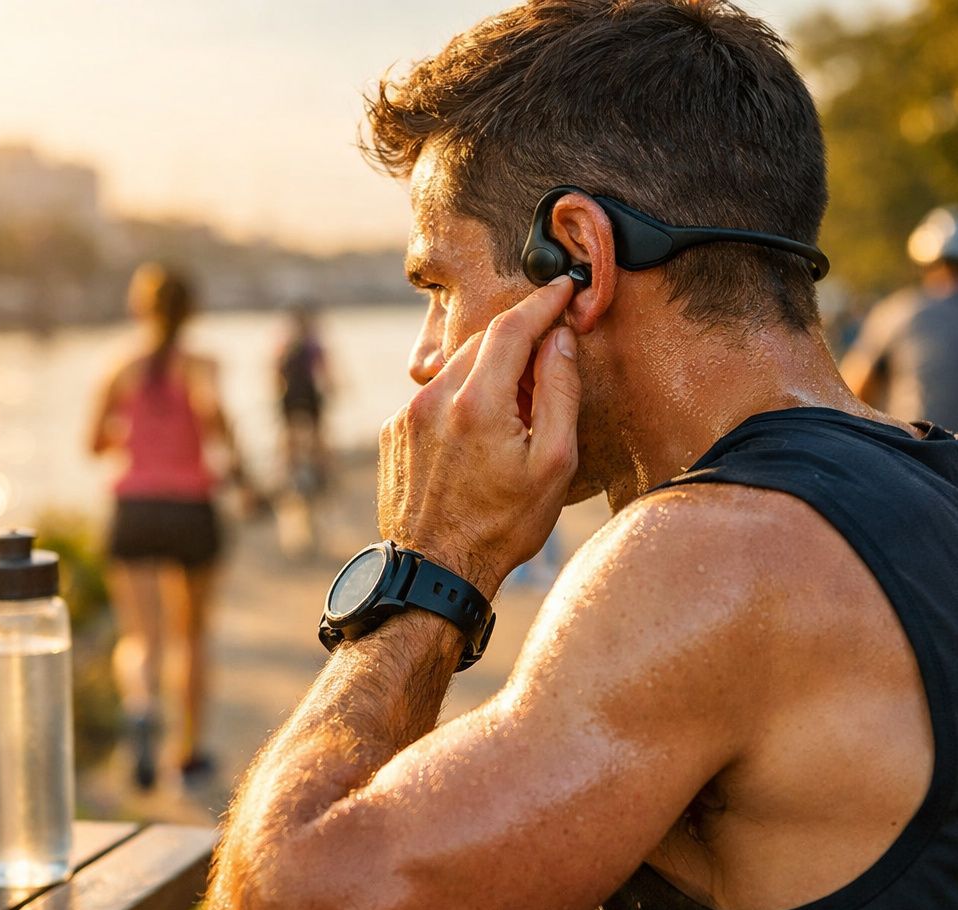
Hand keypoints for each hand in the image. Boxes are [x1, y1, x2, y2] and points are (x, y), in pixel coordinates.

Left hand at [378, 278, 579, 596]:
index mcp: (477, 402)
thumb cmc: (502, 526)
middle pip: (483, 343)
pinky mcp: (393, 433)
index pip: (512, 326)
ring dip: (489, 374)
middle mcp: (433, 398)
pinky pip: (435, 398)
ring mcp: (407, 416)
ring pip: (456, 369)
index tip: (563, 289)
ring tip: (515, 418)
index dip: (542, 302)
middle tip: (549, 364)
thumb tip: (559, 339)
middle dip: (519, 342)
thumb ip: (559, 391)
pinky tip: (478, 441)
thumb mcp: (553, 463)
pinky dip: (462, 400)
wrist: (436, 571)